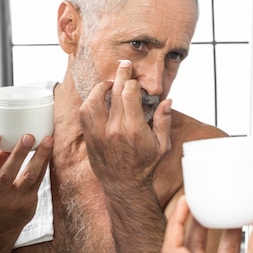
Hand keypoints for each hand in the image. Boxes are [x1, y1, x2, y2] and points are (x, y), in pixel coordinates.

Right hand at [0, 133, 52, 231]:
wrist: (1, 224)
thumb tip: (11, 133)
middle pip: (6, 174)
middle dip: (18, 153)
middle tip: (28, 135)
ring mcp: (13, 201)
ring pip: (29, 177)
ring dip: (40, 156)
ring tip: (47, 140)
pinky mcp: (28, 202)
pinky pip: (39, 179)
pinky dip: (45, 162)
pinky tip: (49, 149)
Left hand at [79, 60, 172, 186]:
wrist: (124, 186)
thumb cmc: (145, 166)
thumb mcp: (162, 145)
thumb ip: (163, 121)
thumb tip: (167, 101)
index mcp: (133, 129)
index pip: (129, 93)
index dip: (133, 82)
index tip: (136, 79)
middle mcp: (114, 129)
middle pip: (114, 92)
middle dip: (120, 75)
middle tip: (124, 66)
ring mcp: (99, 133)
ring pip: (94, 100)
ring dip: (101, 87)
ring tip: (110, 84)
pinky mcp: (90, 137)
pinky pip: (84, 113)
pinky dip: (90, 101)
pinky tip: (99, 99)